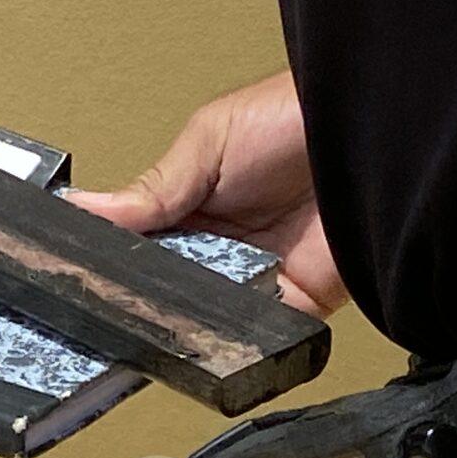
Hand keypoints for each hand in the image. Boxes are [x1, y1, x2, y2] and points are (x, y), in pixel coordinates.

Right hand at [71, 70, 347, 317]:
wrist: (373, 129)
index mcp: (191, 211)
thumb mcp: (207, 143)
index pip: (141, 253)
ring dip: (194, 324)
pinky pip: (264, 338)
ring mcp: (258, 281)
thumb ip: (151, 190)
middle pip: (172, 296)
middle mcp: (221, 251)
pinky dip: (244, 340)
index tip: (83, 284)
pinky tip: (220, 333)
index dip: (115, 270)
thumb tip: (84, 207)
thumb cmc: (293, 117)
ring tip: (167, 321)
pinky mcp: (298, 305)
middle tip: (120, 312)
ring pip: (212, 324)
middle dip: (150, 306)